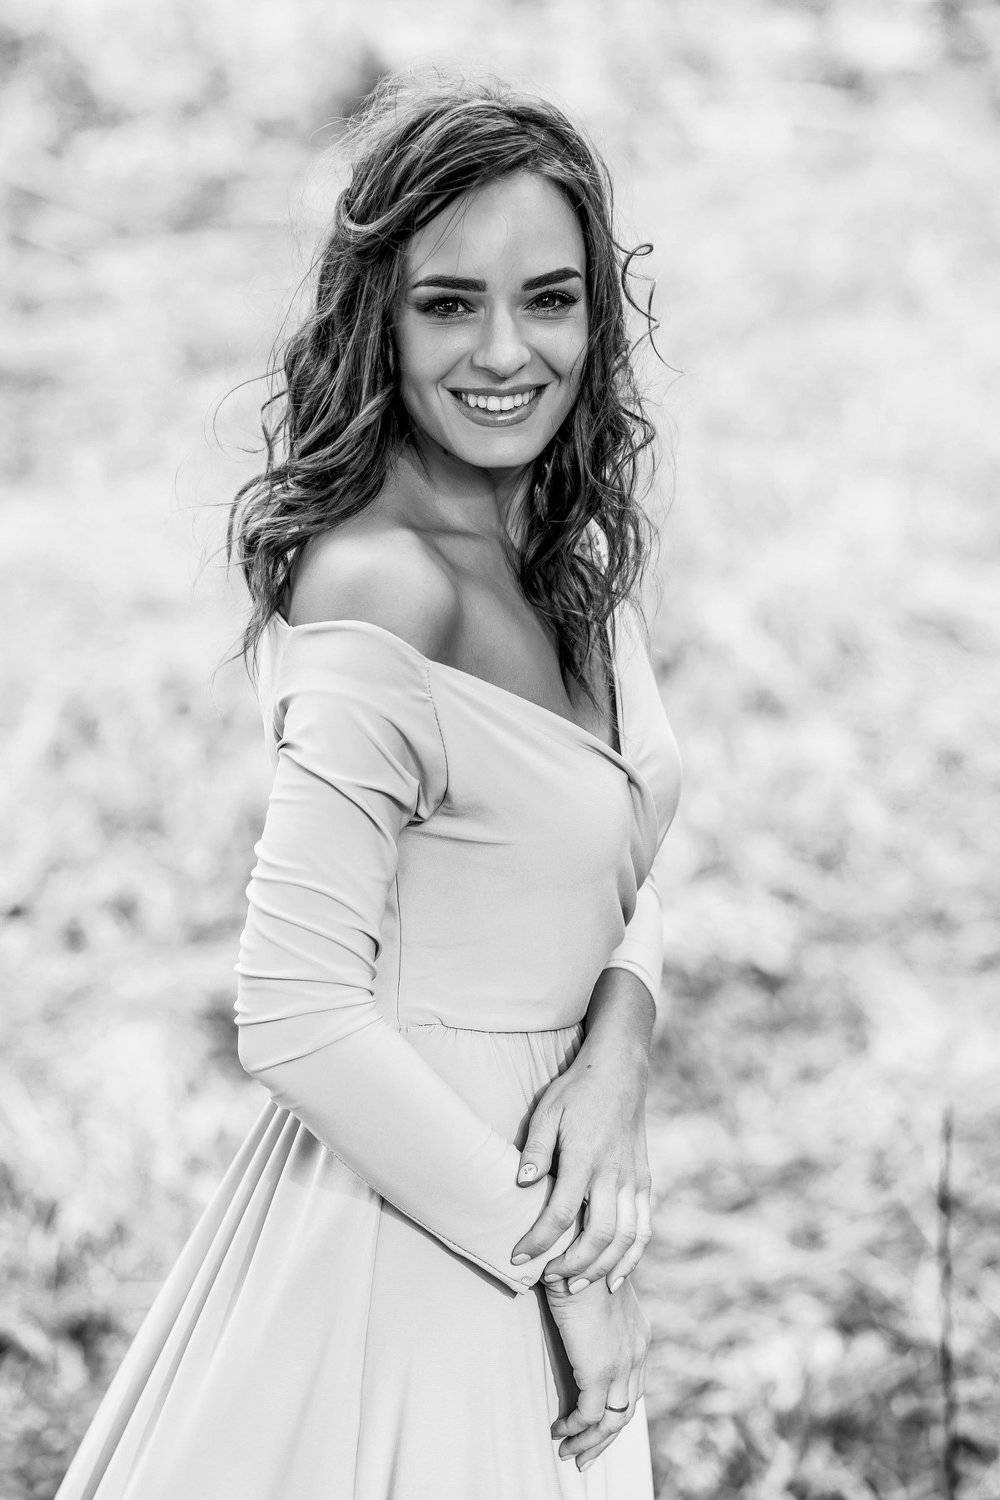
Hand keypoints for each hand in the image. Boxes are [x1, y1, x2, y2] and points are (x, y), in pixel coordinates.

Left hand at [510, 1040, 652, 1292]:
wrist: (620, 1072)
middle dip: (571, 1264)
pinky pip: (644, 1228)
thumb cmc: (577, 1091)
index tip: (517, 1257)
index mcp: (585, 1156)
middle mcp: (614, 1172)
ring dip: (601, 1267)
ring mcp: (634, 1179)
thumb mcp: (547, 1111)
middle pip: (598, 1234)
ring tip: (575, 1285)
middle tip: (546, 1277)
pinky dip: (632, 1257)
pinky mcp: (645, 1181)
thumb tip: (523, 1183)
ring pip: (625, 1238)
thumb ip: (536, 1149)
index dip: (539, 1240)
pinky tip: (614, 1276)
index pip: (561, 1211)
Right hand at [544, 1273, 649, 1471]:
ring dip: (590, 1441)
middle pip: (627, 1409)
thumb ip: (593, 1314)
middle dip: (604, 1438)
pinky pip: (589, 1414)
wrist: (577, 1250)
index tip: (594, 1426)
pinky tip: (558, 1429)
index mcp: (637, 1334)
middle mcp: (637, 1352)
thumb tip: (575, 1320)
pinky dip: (575, 1428)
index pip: (633, 1386)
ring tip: (568, 1452)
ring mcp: (622, 1363)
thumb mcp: (595, 1292)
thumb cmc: (579, 1262)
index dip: (613, 1410)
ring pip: (613, 1420)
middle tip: (583, 1455)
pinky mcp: (599, 1369)